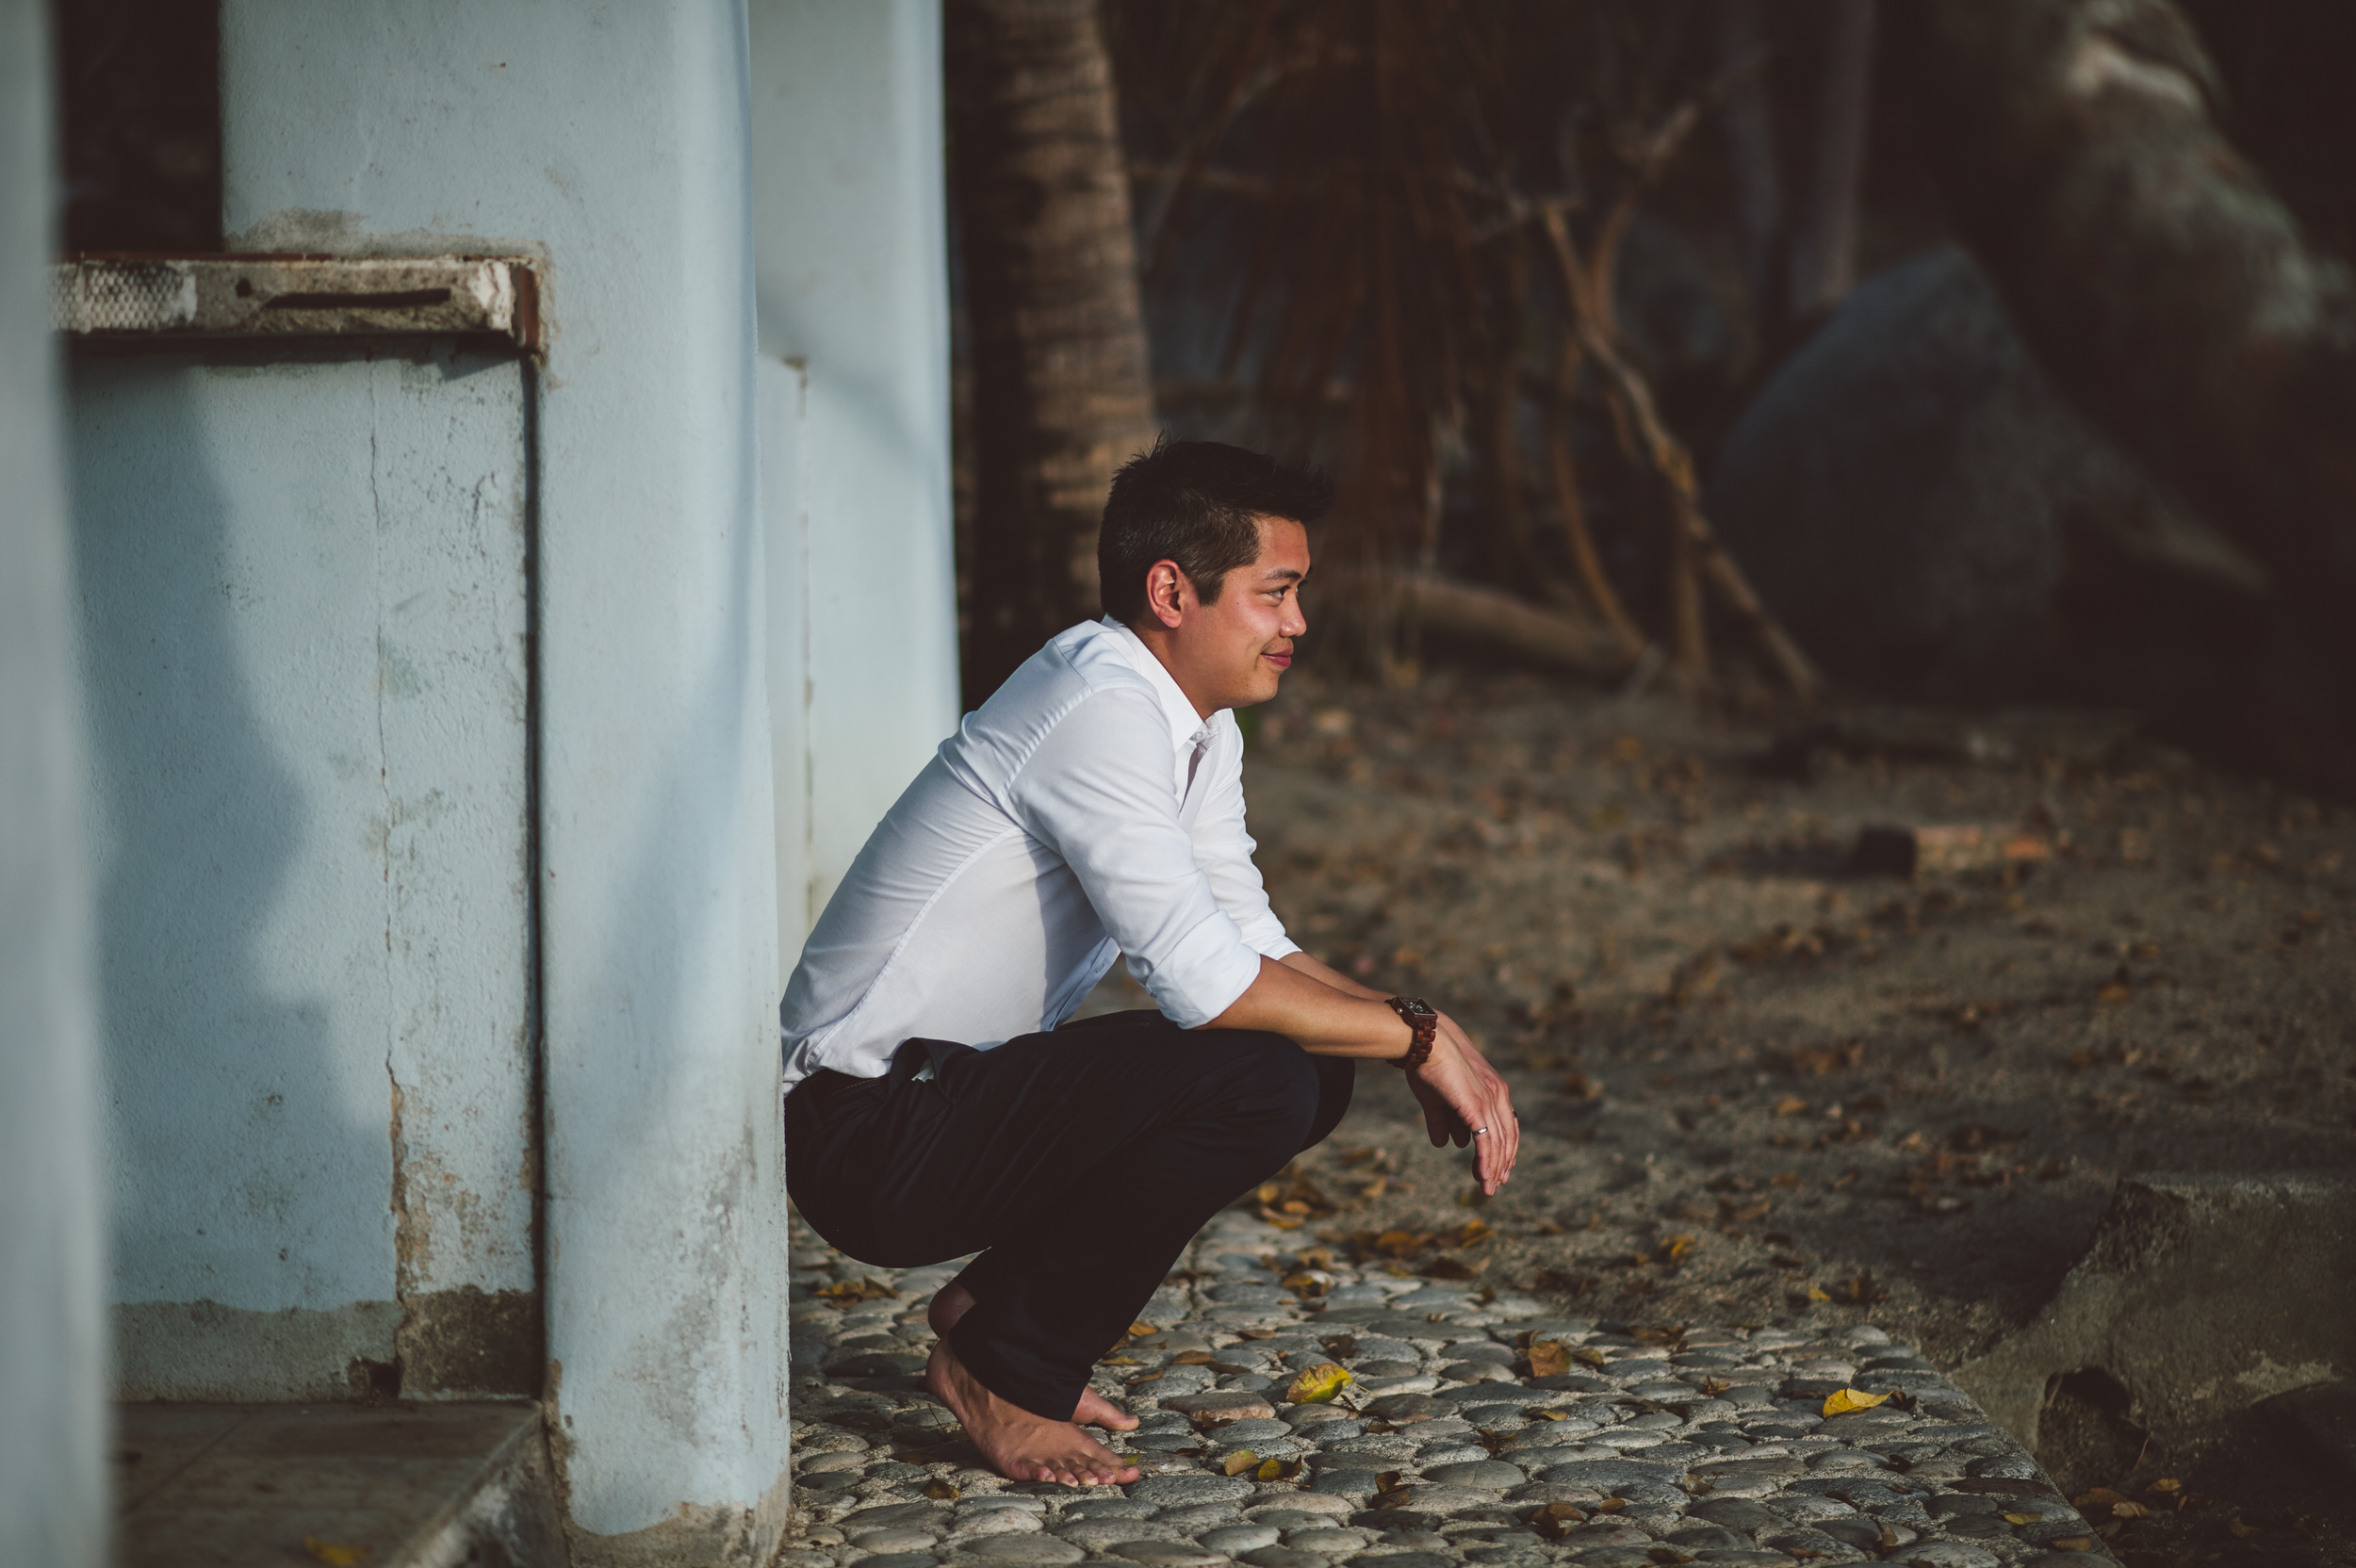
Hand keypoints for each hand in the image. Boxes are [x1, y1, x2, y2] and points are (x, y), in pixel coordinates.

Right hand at [1404, 1016, 1517, 1193]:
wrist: (1425, 1042)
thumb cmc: (1428, 1064)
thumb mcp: (1435, 1098)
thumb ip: (1441, 1121)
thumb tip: (1443, 1144)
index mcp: (1493, 1089)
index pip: (1507, 1125)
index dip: (1504, 1148)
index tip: (1499, 1167)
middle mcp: (1498, 1095)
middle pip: (1507, 1137)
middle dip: (1502, 1163)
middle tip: (1495, 1184)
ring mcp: (1489, 1101)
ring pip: (1498, 1144)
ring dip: (1493, 1169)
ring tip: (1488, 1188)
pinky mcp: (1477, 1107)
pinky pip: (1486, 1142)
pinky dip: (1486, 1162)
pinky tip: (1483, 1177)